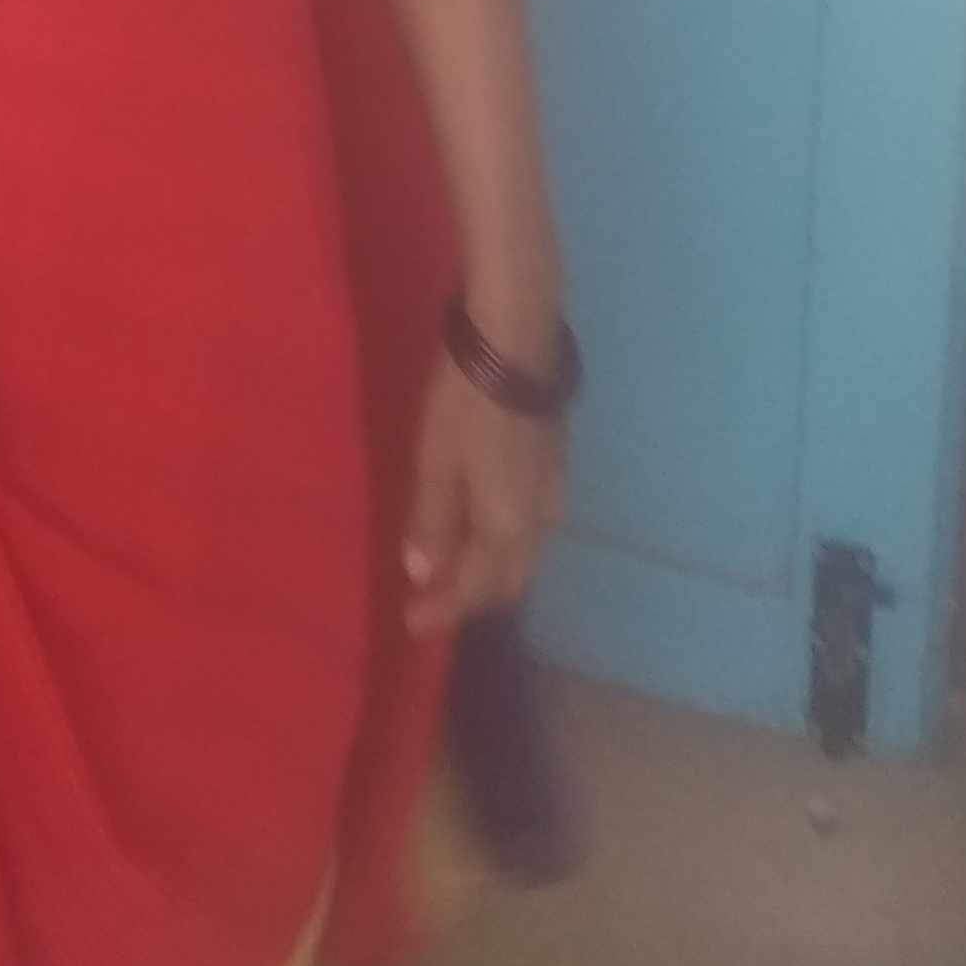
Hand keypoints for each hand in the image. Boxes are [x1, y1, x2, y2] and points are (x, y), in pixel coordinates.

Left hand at [402, 354, 565, 634]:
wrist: (516, 340)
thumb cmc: (467, 402)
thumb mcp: (436, 461)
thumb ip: (432, 521)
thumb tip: (422, 574)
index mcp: (507, 528)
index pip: (475, 590)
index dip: (443, 610)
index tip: (412, 624)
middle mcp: (539, 523)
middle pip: (508, 580)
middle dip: (472, 598)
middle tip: (433, 602)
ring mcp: (552, 492)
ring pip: (523, 554)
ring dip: (490, 571)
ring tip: (454, 570)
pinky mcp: (553, 466)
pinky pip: (530, 528)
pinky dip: (503, 542)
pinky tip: (481, 526)